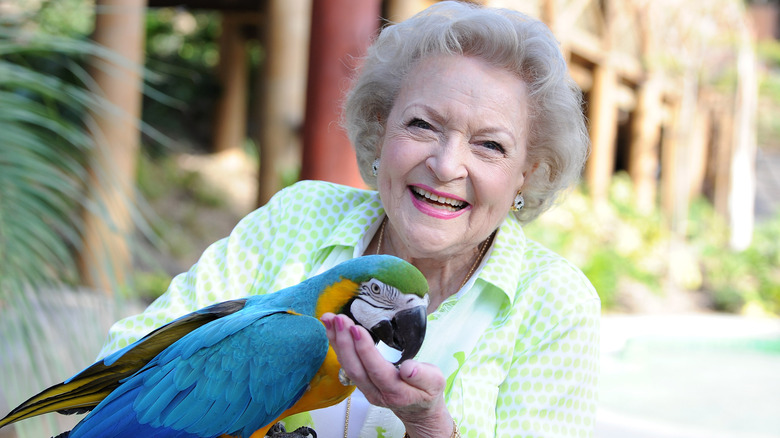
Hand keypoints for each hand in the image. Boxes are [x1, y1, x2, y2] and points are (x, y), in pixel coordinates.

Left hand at [321, 313, 452, 436]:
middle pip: (356, 368)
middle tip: (338, 319)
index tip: (356, 329)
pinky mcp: (360, 382)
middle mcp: (376, 392)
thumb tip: (408, 368)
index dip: (365, 350)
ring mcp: (365, 389)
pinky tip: (331, 329)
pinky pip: (346, 363)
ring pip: (347, 366)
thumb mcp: (434, 383)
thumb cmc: (427, 391)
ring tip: (329, 319)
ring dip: (336, 342)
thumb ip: (422, 376)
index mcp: (397, 391)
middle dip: (344, 342)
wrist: (417, 409)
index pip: (377, 370)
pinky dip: (337, 345)